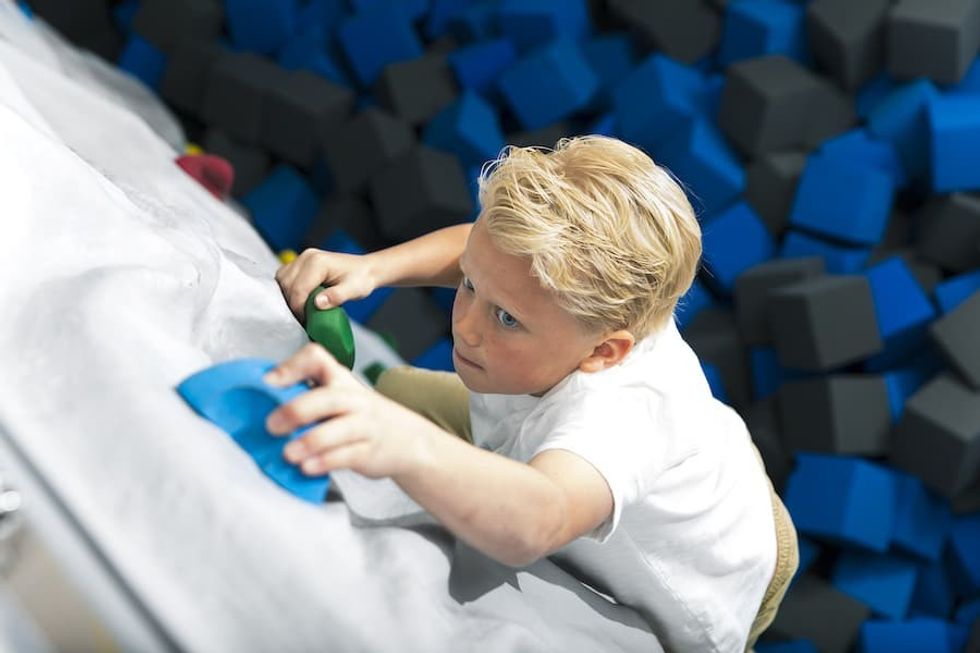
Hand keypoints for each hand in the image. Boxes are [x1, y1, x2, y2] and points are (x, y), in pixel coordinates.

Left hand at [263, 344, 435, 478]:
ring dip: (310, 441)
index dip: (292, 366)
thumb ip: (308, 399)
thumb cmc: (359, 418)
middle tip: (271, 426)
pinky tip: (307, 468)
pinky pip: (347, 455)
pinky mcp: (369, 451)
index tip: (269, 382)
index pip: (317, 358)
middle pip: (328, 397)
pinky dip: (325, 462)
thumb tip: (257, 410)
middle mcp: (354, 398)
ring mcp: (364, 425)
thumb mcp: (340, 399)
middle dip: (297, 410)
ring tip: (288, 454)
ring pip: (339, 429)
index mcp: (340, 380)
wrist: (409, 440)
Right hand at [275, 248, 377, 320]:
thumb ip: (337, 296)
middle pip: (287, 285)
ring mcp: (302, 259)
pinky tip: (298, 300)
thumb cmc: (361, 279)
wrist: (365, 269)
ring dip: (288, 297)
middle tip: (304, 318)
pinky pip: (285, 278)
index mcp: (317, 262)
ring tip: (301, 310)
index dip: (299, 308)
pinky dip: (288, 291)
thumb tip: (317, 303)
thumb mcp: (354, 290)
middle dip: (293, 304)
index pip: (298, 288)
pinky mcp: (300, 264)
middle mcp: (307, 257)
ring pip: (282, 281)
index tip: (306, 321)